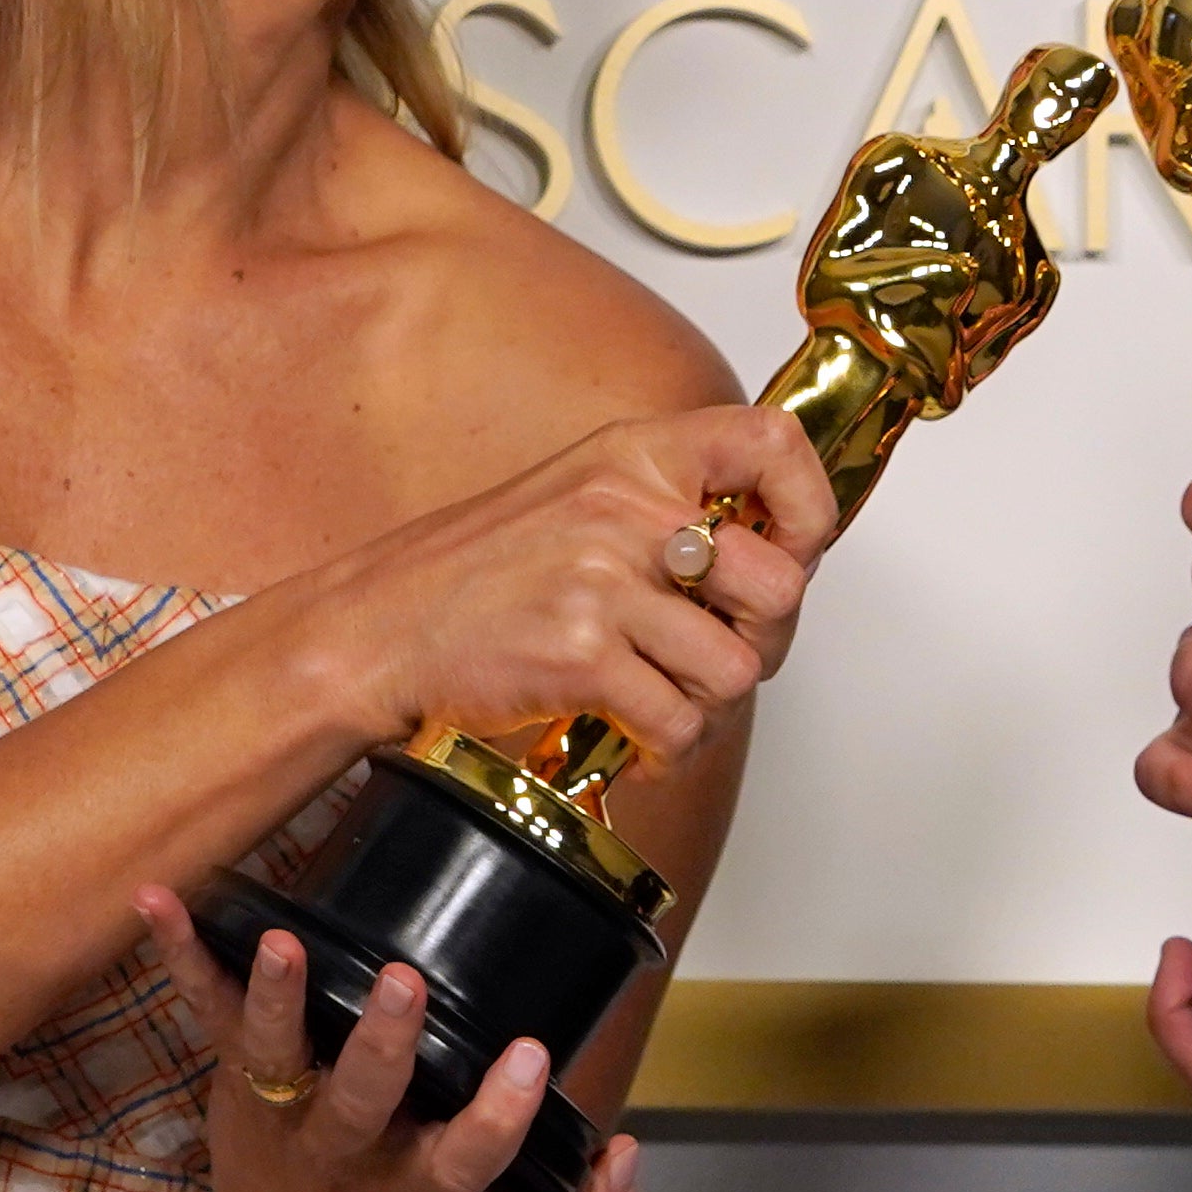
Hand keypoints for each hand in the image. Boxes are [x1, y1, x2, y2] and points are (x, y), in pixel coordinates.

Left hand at [144, 889, 648, 1191]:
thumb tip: (629, 1161)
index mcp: (418, 1189)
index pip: (463, 1162)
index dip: (496, 1120)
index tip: (529, 1060)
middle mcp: (345, 1152)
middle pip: (361, 1103)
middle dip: (383, 1045)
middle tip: (406, 982)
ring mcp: (283, 1111)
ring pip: (274, 1058)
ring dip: (276, 999)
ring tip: (285, 942)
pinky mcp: (236, 1072)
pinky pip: (204, 1011)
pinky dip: (182, 954)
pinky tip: (158, 899)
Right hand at [305, 405, 838, 762]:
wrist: (380, 628)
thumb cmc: (482, 571)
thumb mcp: (583, 497)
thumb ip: (672, 508)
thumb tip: (778, 551)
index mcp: (634, 456)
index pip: (774, 443)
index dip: (811, 507)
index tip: (796, 550)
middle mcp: (625, 509)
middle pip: (779, 584)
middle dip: (764, 639)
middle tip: (723, 654)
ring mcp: (602, 583)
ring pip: (736, 669)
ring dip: (711, 705)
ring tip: (668, 702)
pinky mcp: (581, 657)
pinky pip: (680, 722)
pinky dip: (669, 748)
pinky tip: (639, 740)